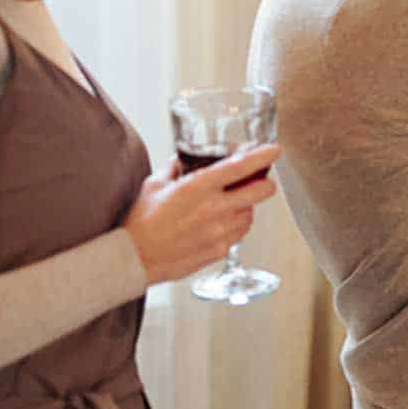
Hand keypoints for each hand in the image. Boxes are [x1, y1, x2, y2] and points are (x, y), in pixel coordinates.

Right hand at [124, 145, 280, 284]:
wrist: (133, 258)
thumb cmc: (141, 222)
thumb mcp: (154, 185)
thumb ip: (174, 169)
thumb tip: (182, 159)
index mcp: (197, 187)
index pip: (239, 167)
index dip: (261, 156)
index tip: (274, 150)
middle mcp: (213, 209)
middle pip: (261, 192)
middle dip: (264, 184)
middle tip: (259, 182)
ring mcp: (219, 232)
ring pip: (251, 213)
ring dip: (245, 207)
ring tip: (226, 206)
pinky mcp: (219, 251)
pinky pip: (239, 234)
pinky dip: (235, 227)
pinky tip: (218, 225)